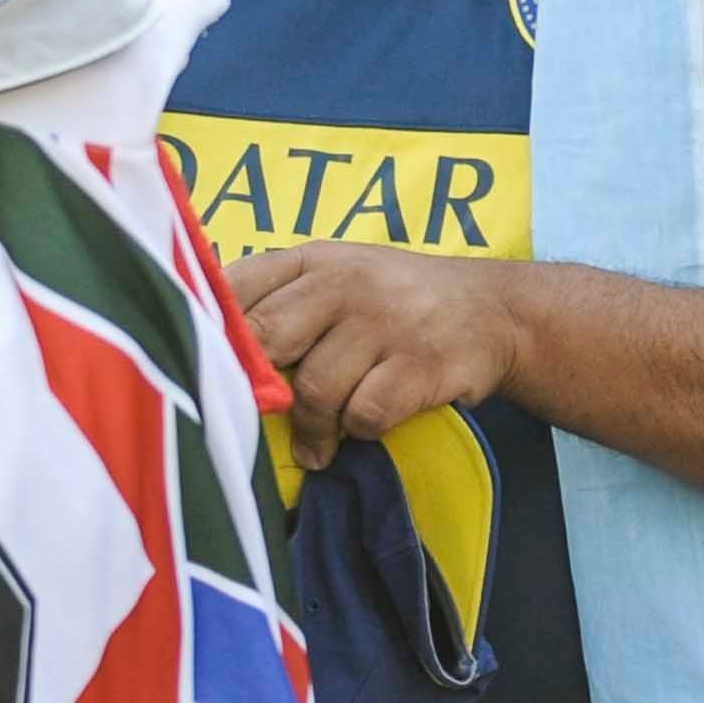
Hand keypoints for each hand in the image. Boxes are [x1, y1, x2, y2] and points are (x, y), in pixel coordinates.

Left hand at [223, 244, 529, 471]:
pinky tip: (365, 426)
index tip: (212, 369)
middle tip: (264, 417)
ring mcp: (385, 321)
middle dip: (258, 389)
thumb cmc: (395, 303)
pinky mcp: (420, 365)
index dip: (215, 333)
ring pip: (312, 389)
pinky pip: (363, 415)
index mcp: (315, 259)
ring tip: (318, 442)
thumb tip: (207, 346)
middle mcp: (346, 282)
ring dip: (312, 427)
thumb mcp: (339, 277)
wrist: (496, 312)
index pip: (239, 286)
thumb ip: (279, 300)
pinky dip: (358, 431)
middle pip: (266, 339)